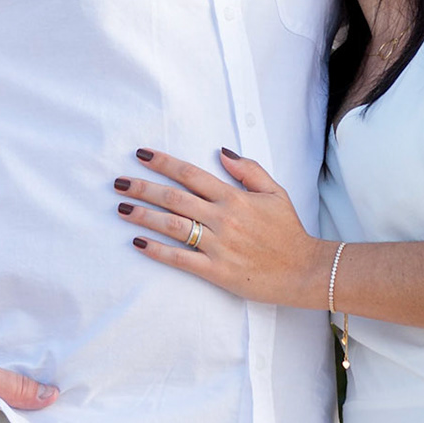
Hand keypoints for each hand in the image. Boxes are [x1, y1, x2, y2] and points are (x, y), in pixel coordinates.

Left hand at [115, 147, 329, 308]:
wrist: (304, 270)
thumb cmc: (288, 231)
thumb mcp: (275, 192)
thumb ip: (248, 170)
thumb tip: (221, 151)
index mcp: (234, 197)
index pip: (190, 174)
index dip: (163, 163)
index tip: (142, 155)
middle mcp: (223, 218)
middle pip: (174, 197)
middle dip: (143, 188)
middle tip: (118, 183)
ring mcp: (218, 245)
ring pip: (172, 226)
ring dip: (143, 216)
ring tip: (121, 209)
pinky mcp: (216, 271)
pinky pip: (180, 259)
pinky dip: (157, 250)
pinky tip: (138, 242)